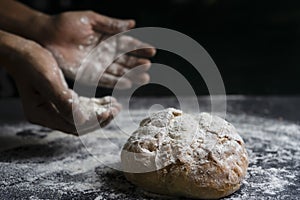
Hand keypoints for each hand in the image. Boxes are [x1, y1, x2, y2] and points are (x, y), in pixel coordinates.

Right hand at [1, 33, 120, 134]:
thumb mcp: (49, 81)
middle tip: (116, 110)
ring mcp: (54, 107)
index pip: (73, 126)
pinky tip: (107, 100)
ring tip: (115, 105)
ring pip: (83, 115)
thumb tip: (83, 120)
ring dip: (100, 111)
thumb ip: (64, 102)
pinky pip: (81, 106)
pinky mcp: (60, 98)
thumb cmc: (32, 63)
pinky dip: (95, 104)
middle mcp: (48, 114)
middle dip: (100, 118)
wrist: (21, 51)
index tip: (109, 113)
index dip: (94, 122)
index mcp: (42, 115)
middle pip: (80, 124)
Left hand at [39, 11, 155, 88]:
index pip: (128, 44)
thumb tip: (133, 23)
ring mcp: (98, 65)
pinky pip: (106, 79)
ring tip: (145, 77)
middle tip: (149, 65)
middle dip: (138, 63)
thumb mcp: (91, 19)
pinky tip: (128, 82)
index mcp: (107, 39)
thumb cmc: (66, 24)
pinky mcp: (89, 74)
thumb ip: (111, 24)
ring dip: (132, 74)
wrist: (45, 35)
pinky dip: (117, 81)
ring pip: (119, 71)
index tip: (152, 51)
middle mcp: (105, 53)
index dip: (140, 47)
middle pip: (126, 59)